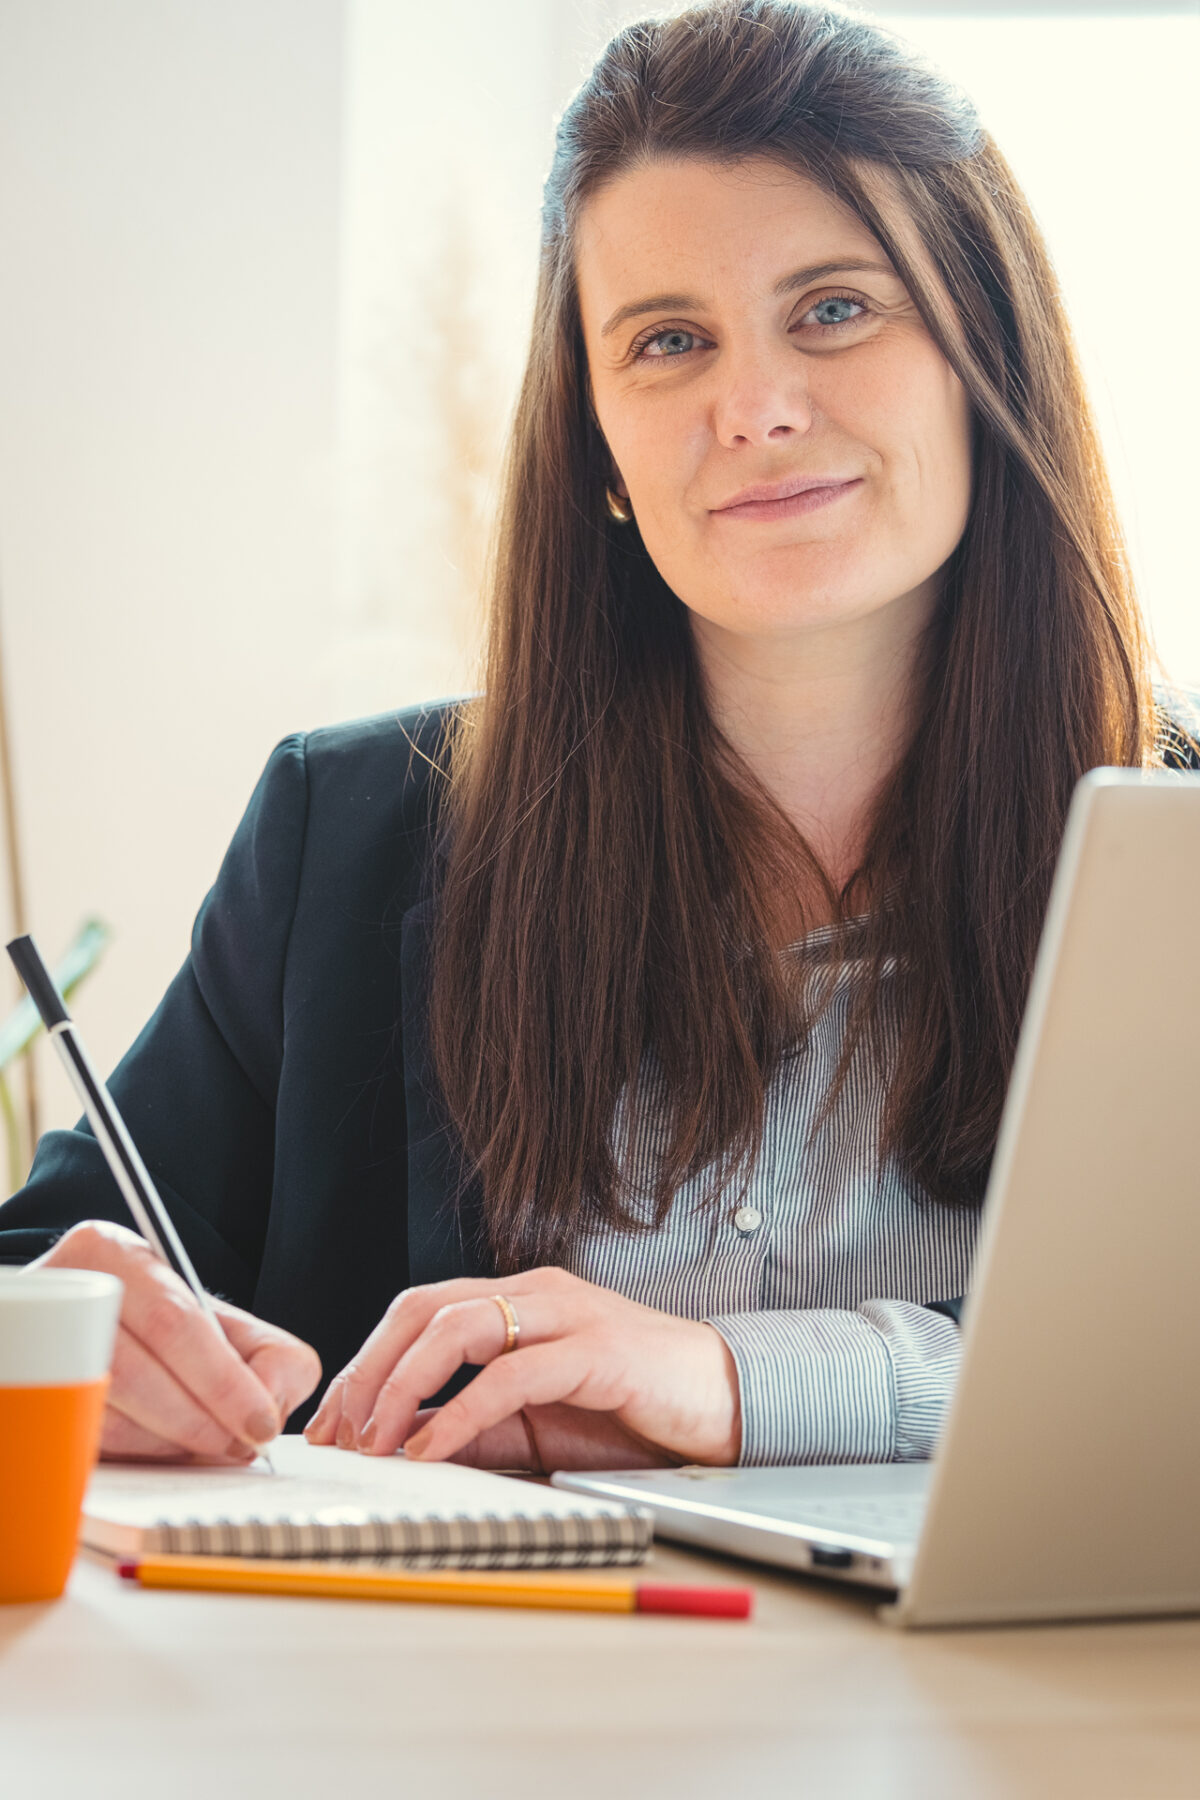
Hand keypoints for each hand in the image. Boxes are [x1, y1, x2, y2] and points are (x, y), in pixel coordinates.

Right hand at [33, 1220, 321, 1462]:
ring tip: (202, 1446)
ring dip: (166, 1444)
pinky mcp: (27, 1396)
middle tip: (237, 1446)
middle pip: (137, 1370)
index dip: (224, 1381)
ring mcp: (38, 1347)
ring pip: (107, 1413)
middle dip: (200, 1419)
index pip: (175, 1321)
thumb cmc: (160, 1334)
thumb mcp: (218, 1324)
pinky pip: (81, 1439)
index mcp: (115, 1253)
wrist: (76, 1337)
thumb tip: (267, 1410)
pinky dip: (131, 1454)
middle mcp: (66, 1293)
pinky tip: (159, 1449)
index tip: (260, 1423)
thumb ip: (267, 1355)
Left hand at [304, 1267, 741, 1469]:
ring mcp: (566, 1315)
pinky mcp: (596, 1352)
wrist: (728, 1403)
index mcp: (519, 1300)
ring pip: (456, 1328)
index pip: (419, 1312)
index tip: (332, 1422)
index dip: (367, 1362)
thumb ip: (477, 1427)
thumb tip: (404, 1451)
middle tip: (337, 1433)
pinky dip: (459, 1413)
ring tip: (375, 1440)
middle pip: (423, 1309)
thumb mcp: (537, 1422)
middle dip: (368, 1371)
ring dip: (402, 1386)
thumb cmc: (636, 1408)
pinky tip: (430, 1448)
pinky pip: (509, 1375)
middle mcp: (536, 1294)